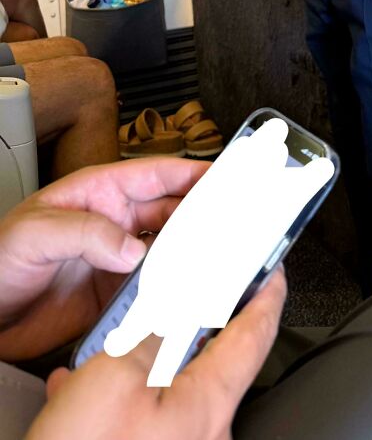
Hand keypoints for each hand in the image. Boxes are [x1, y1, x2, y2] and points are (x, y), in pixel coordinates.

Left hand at [0, 158, 207, 361]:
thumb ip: (86, 233)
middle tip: (235, 224)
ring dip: (195, 254)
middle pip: (174, 212)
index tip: (227, 178)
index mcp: (101, 191)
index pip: (159, 174)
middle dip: (206, 215)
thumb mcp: (36, 232)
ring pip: (170, 251)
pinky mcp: (114, 297)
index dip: (195, 173)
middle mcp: (116, 223)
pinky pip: (155, 290)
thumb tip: (133, 248)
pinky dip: (176, 291)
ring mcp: (117, 260)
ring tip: (221, 259)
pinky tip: (189, 294)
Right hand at [27, 269, 285, 439]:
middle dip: (193, 324)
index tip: (274, 270)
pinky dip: (115, 395)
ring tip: (109, 344)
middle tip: (182, 293)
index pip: (255, 337)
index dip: (267, 296)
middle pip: (214, 361)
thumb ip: (155, 334)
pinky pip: (141, 417)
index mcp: (208, 405)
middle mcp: (204, 433)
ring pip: (168, 387)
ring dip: (141, 360)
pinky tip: (78, 390)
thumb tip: (174, 310)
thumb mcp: (119, 375)